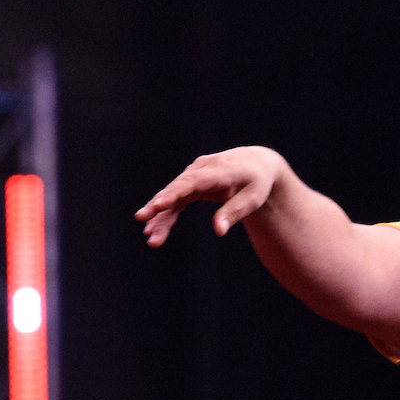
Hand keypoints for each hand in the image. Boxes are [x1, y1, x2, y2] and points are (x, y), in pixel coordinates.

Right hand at [134, 146, 291, 246]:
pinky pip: (176, 200)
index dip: (173, 193)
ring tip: (150, 236)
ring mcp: (193, 175)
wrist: (257, 163)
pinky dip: (166, 214)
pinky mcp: (191, 184)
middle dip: (158, 205)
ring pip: (172, 196)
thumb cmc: (258, 182)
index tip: (158, 204)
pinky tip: (155, 230)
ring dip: (159, 216)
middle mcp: (201, 169)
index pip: (191, 182)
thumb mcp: (253, 197)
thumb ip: (234, 212)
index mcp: (217, 170)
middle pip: (176, 189)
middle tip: (142, 219)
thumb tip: (219, 231)